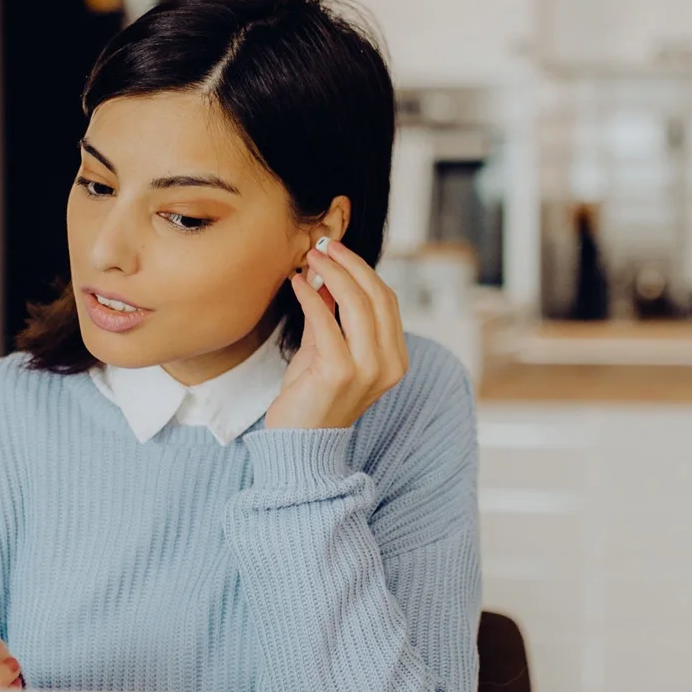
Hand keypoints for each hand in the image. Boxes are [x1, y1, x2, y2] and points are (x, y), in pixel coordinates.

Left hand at [265, 237, 408, 430]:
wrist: (298, 445)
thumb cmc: (312, 399)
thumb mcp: (327, 351)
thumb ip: (333, 317)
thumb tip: (328, 276)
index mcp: (394, 360)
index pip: (386, 301)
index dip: (363, 270)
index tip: (337, 250)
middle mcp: (388, 365)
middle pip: (375, 296)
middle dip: (349, 264)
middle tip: (323, 245)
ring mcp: (367, 370)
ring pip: (356, 303)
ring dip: (332, 273)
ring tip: (310, 257)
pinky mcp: (339, 372)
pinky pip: (326, 321)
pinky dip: (310, 297)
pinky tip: (297, 284)